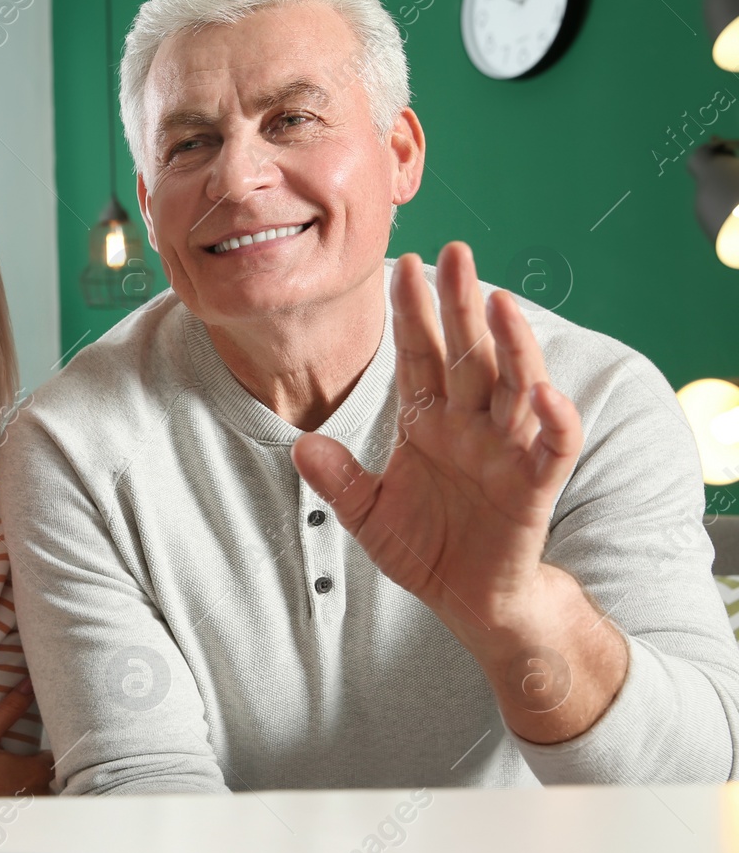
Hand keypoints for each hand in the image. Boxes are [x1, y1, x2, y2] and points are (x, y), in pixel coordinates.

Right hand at [0, 679, 53, 797]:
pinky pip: (31, 803)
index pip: (57, 752)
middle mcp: (39, 790)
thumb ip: (9, 710)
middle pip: (51, 771)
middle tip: (30, 748)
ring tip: (18, 767)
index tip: (44, 734)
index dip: (53, 741)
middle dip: (43, 760)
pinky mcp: (18, 817)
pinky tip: (10, 788)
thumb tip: (28, 685)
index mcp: (36, 770)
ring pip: (42, 788)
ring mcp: (30, 807)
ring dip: (34, 778)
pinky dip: (26, 794)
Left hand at [290, 242, 582, 640]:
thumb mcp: (367, 515)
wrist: (468, 600)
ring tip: (500, 303)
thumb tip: (299, 445)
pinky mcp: (534, 487)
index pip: (419, 355)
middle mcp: (471, 426)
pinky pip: (551, 447)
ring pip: (515, 386)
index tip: (405, 265)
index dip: (413, 314)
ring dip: (511, 345)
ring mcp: (506, 452)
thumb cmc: (426, 548)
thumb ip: (337, 480)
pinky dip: (553, 421)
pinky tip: (543, 393)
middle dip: (461, 304)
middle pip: (469, 354)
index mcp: (429, 422)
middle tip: (457, 251)